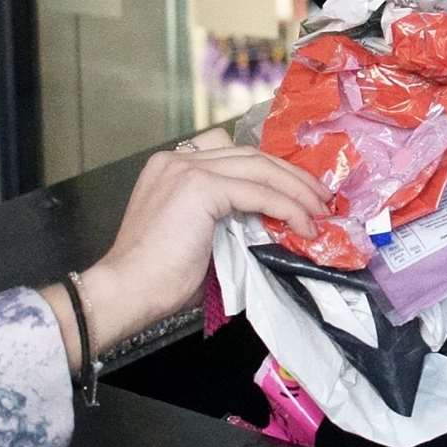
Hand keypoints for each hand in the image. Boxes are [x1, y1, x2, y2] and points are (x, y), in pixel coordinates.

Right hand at [40, 127, 330, 370]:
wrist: (126, 292)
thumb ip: (226, 215)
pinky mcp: (200, 186)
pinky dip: (287, 207)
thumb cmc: (157, 279)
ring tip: (320, 210)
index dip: (271, 168)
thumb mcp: (197, 234)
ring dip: (297, 189)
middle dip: (291, 176)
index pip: (234, 154)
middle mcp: (178, 159)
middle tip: (320, 197)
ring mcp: (188, 169)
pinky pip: (259, 192)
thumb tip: (269, 220)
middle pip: (251, 155)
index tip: (298, 188)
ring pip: (260, 168)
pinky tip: (304, 224)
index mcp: (172, 166)